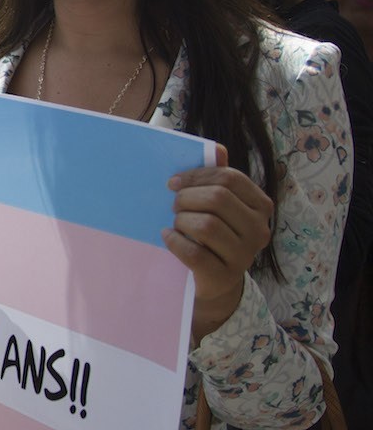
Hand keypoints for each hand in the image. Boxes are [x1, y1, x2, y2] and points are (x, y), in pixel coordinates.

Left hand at [162, 144, 272, 340]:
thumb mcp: (217, 206)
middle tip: (173, 206)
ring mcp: (244, 256)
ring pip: (206, 225)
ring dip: (181, 221)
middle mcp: (259, 230)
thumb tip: (217, 149)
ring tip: (175, 224)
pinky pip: (194, 253)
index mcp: (260, 206)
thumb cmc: (211, 235)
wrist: (213, 281)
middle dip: (186, 198)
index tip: (174, 183)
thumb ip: (217, 178)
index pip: (230, 178)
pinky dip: (175, 242)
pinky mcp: (224, 276)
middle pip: (218, 199)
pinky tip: (168, 237)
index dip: (197, 176)